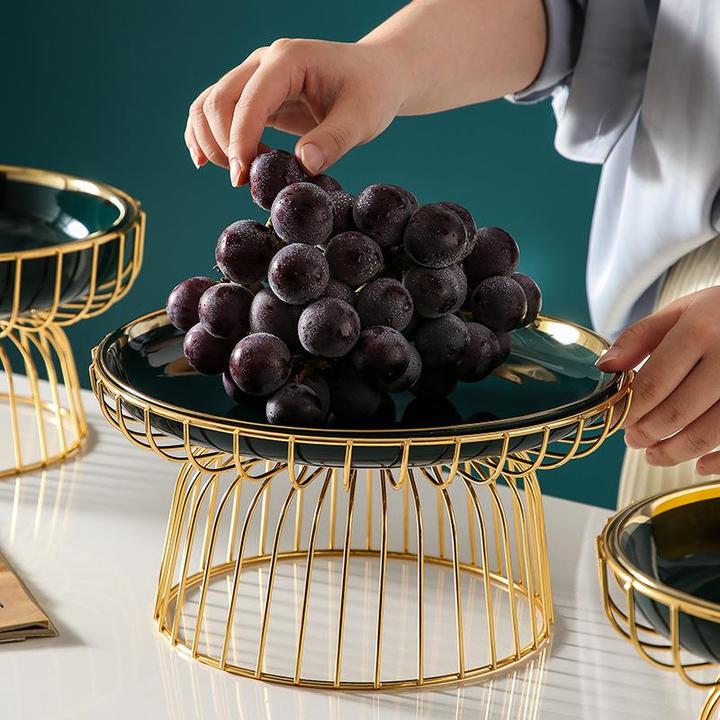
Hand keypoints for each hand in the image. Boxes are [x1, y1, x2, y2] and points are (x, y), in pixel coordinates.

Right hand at [184, 39, 405, 184]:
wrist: (376, 76)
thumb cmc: (372, 92)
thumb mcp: (362, 118)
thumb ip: (333, 140)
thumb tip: (304, 164)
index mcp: (288, 60)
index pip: (249, 101)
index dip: (240, 141)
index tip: (243, 178)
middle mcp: (263, 63)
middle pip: (218, 101)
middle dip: (223, 146)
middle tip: (245, 182)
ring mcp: (255, 77)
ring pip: (209, 105)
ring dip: (211, 143)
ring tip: (239, 175)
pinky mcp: (255, 95)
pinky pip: (217, 111)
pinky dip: (206, 136)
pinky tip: (207, 161)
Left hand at [597, 287, 719, 474]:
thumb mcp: (681, 310)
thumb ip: (639, 337)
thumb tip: (605, 367)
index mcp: (700, 331)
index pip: (653, 384)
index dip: (628, 410)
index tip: (615, 420)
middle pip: (676, 413)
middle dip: (646, 433)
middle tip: (633, 440)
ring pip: (707, 433)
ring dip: (674, 452)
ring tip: (655, 454)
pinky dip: (717, 462)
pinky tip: (698, 465)